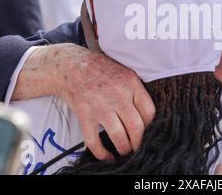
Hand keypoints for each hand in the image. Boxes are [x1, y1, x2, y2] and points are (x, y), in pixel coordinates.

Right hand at [13, 43, 155, 159]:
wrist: (71, 66)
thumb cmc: (101, 70)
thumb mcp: (125, 73)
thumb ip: (136, 91)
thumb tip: (148, 116)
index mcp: (131, 83)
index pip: (149, 111)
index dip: (150, 125)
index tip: (146, 130)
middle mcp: (118, 95)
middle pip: (136, 127)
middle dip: (138, 142)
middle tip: (137, 147)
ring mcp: (100, 106)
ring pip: (119, 136)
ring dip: (124, 149)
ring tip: (124, 151)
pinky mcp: (85, 115)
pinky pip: (94, 141)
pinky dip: (102, 153)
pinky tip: (107, 156)